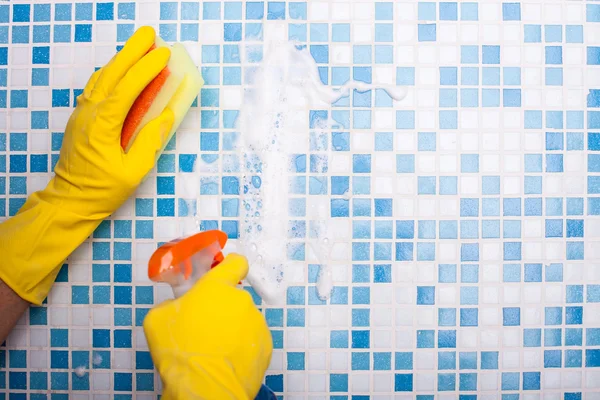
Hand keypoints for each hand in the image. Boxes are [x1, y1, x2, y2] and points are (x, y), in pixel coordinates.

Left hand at [51, 25, 173, 218]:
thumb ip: (150, 141)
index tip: (163, 55)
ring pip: (102, 78)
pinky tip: (120, 69)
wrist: (71, 200)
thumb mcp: (133, 171)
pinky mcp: (81, 118)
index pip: (127, 88)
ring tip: (139, 46)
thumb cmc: (103, 190)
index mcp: (102, 125)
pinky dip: (111, 73)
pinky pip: (96, 87)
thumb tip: (166, 115)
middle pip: (111, 74)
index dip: (146, 70)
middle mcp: (89, 113)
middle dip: (132, 51)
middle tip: (149, 34)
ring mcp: (82, 114)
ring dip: (121, 59)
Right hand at [143, 254, 272, 399]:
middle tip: (204, 328)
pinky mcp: (265, 345)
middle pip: (233, 299)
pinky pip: (252, 341)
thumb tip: (178, 307)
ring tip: (214, 349)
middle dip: (222, 309)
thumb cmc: (179, 350)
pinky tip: (226, 360)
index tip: (226, 273)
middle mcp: (241, 300)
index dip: (230, 267)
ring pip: (243, 321)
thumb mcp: (158, 318)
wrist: (203, 386)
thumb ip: (173, 303)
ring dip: (232, 330)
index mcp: (217, 287)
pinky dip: (242, 348)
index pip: (235, 263)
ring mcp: (256, 322)